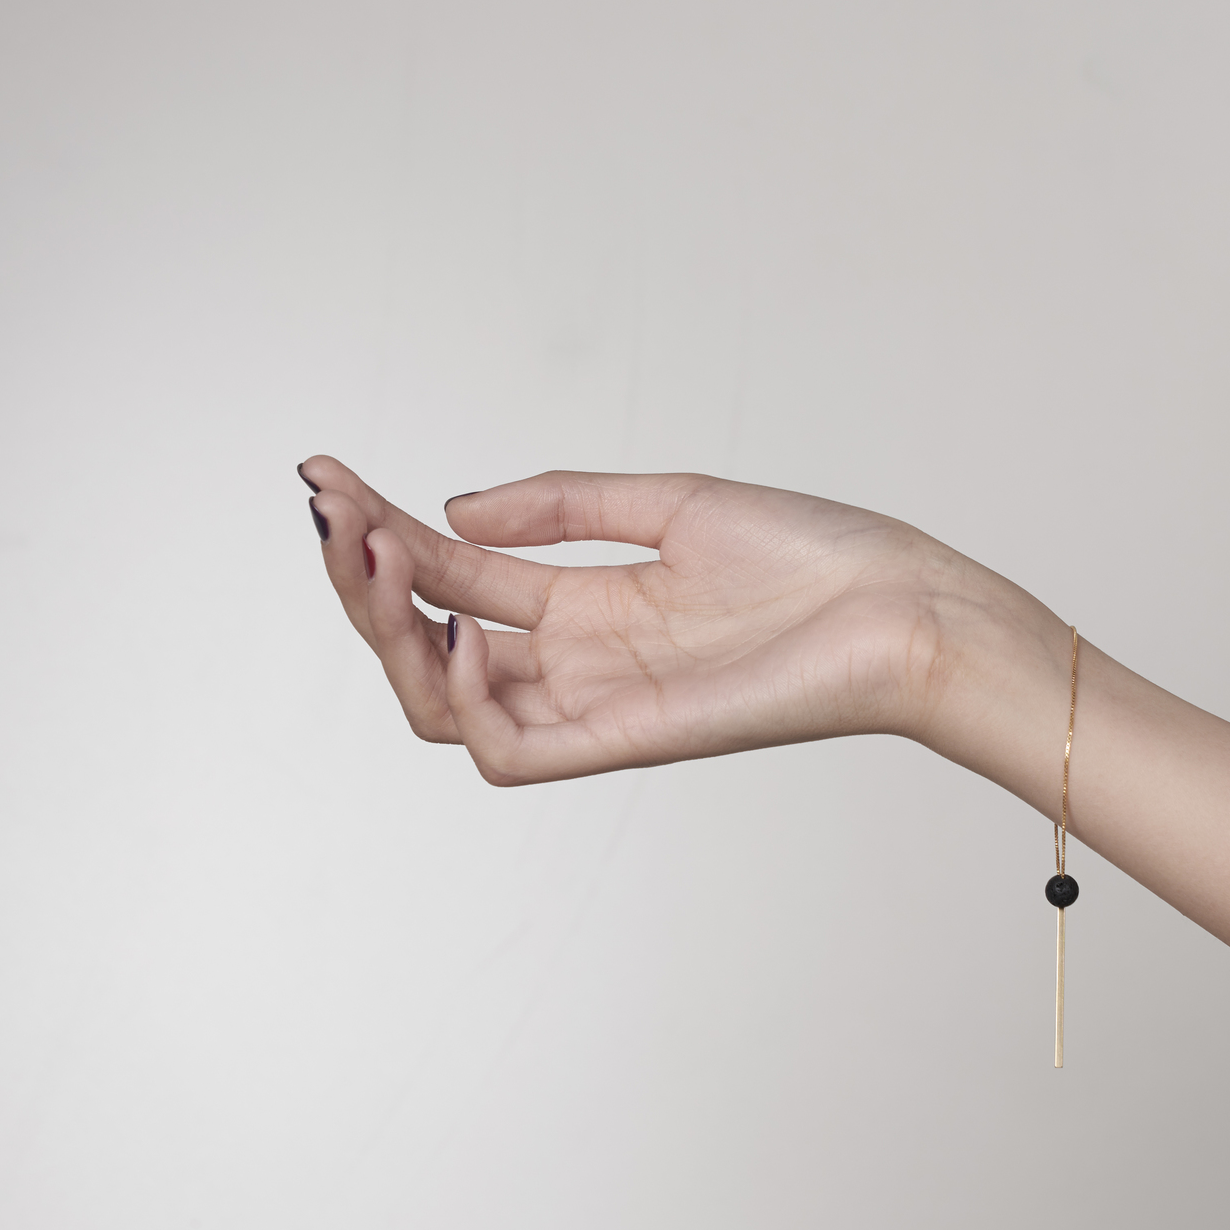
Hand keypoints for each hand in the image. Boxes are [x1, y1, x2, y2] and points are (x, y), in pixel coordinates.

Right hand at [296, 459, 1043, 786]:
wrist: (906, 610)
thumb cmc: (820, 559)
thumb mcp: (670, 504)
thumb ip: (560, 508)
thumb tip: (451, 511)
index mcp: (586, 605)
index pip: (450, 575)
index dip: (379, 530)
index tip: (322, 476)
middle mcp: (578, 662)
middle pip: (425, 643)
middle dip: (363, 579)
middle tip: (329, 511)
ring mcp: (598, 706)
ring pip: (444, 703)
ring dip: (392, 634)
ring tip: (377, 554)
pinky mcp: (630, 742)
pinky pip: (511, 753)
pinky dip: (470, 698)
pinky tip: (467, 627)